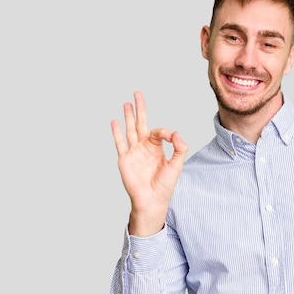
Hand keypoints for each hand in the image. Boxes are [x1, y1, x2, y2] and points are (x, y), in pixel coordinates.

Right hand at [111, 92, 187, 235]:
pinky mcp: (124, 159)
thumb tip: (176, 132)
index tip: (170, 137)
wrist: (153, 200)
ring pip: (130, 130)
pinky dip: (117, 132)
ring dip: (128, 117)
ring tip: (126, 104)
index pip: (158, 132)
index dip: (164, 132)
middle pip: (141, 124)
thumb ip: (179, 148)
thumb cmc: (165, 185)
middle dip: (140, 109)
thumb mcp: (177, 165)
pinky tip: (114, 121)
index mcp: (157, 148)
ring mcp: (133, 153)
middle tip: (137, 94)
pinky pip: (120, 143)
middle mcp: (144, 148)